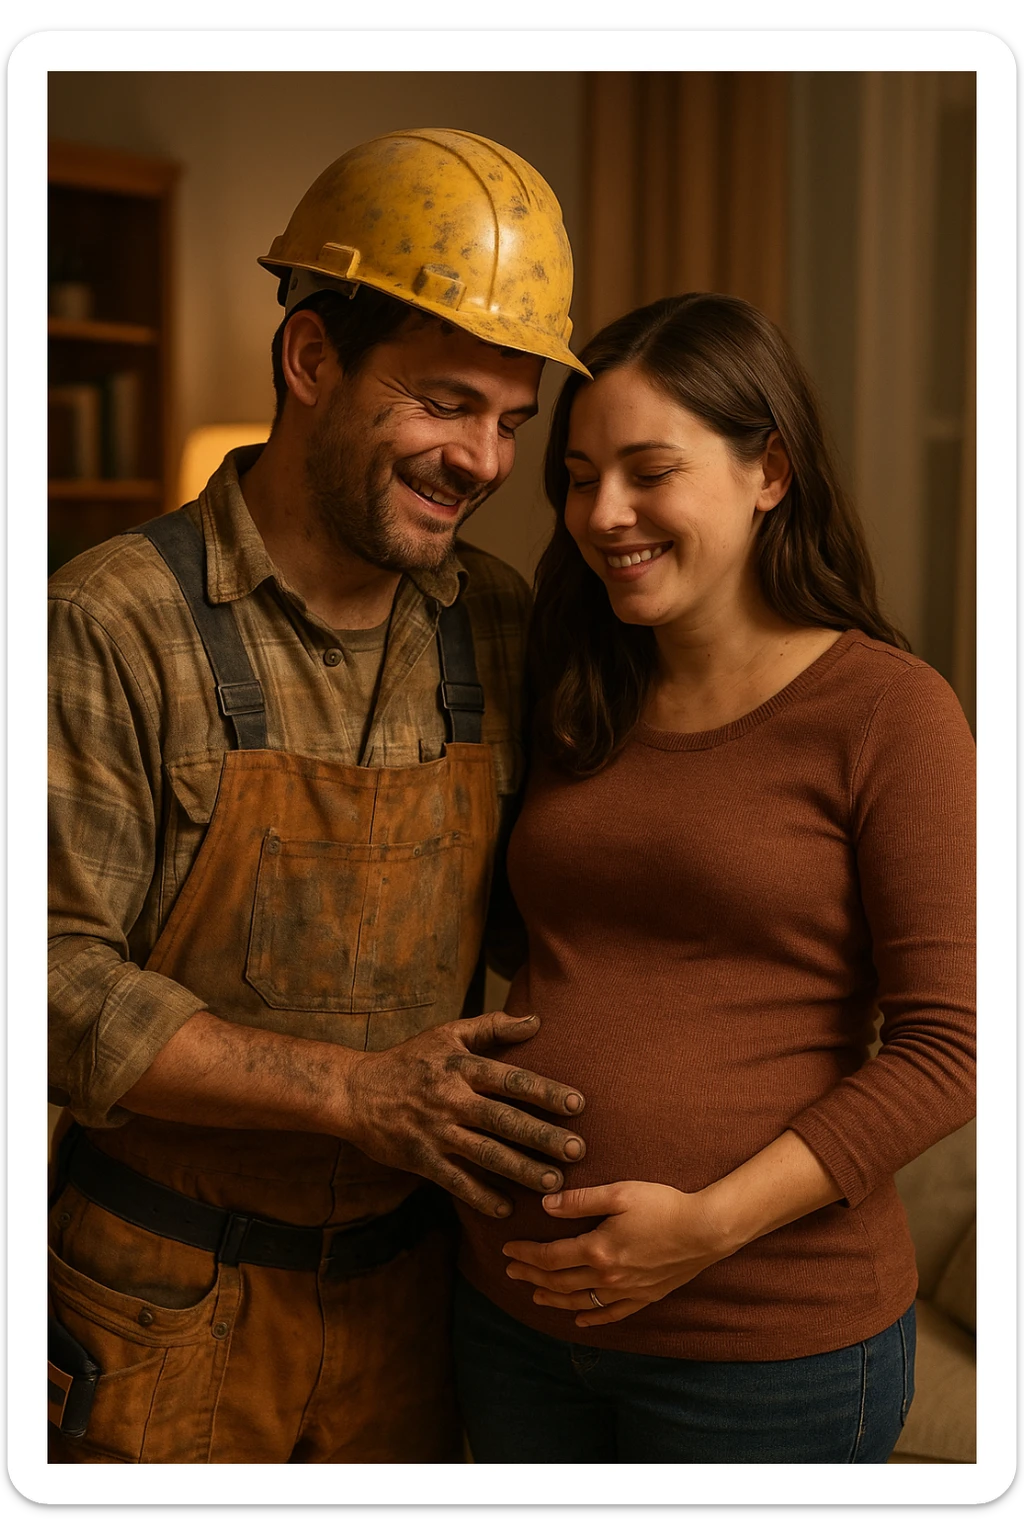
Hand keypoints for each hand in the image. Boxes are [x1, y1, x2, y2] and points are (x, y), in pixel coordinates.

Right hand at [342, 1011, 585, 1217]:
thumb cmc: (409, 1060)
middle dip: (543, 1137)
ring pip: (485, 1154)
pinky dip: (480, 1196)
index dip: (545, 1092)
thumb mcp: (447, 1034)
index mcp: (461, 1067)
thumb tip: (536, 1021)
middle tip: (578, 1150)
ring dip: (521, 1170)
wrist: (355, 1092)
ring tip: (554, 1182)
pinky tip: (506, 1209)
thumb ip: (492, 1027)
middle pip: (505, 1120)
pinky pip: (455, 1181)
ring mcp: (436, 1132)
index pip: (511, 1080)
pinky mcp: (421, 1159)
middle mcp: (451, 1100)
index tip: (577, 1104)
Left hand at [502, 1180, 731, 1325]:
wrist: (705, 1231)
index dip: (526, 1254)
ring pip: (580, 1302)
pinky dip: (591, 1319)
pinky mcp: (644, 1298)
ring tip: (535, 1295)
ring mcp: (626, 1291)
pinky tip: (578, 1320)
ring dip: (553, 1299)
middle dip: (531, 1276)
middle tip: (511, 1272)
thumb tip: (547, 1205)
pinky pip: (611, 1315)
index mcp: (597, 1250)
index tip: (508, 1249)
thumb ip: (581, 1200)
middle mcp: (607, 1277)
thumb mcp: (620, 1193)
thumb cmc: (663, 1206)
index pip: (550, 1256)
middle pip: (559, 1281)